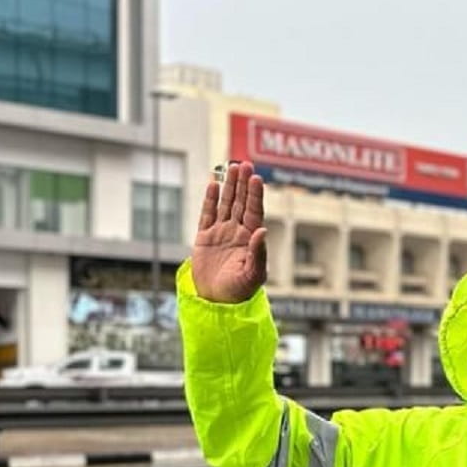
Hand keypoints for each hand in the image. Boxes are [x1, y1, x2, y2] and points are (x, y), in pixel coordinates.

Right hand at [190, 161, 268, 303]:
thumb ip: (258, 253)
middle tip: (245, 164)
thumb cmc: (240, 291)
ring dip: (229, 187)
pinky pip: (207, 215)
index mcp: (251, 239)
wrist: (217, 302)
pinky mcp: (204, 238)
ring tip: (232, 167)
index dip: (255, 195)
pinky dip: (210, 200)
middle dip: (243, 184)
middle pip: (241, 202)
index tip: (256, 178)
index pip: (254, 211)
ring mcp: (221, 233)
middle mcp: (237, 232)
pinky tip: (213, 185)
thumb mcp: (253, 275)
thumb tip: (262, 230)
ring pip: (226, 204)